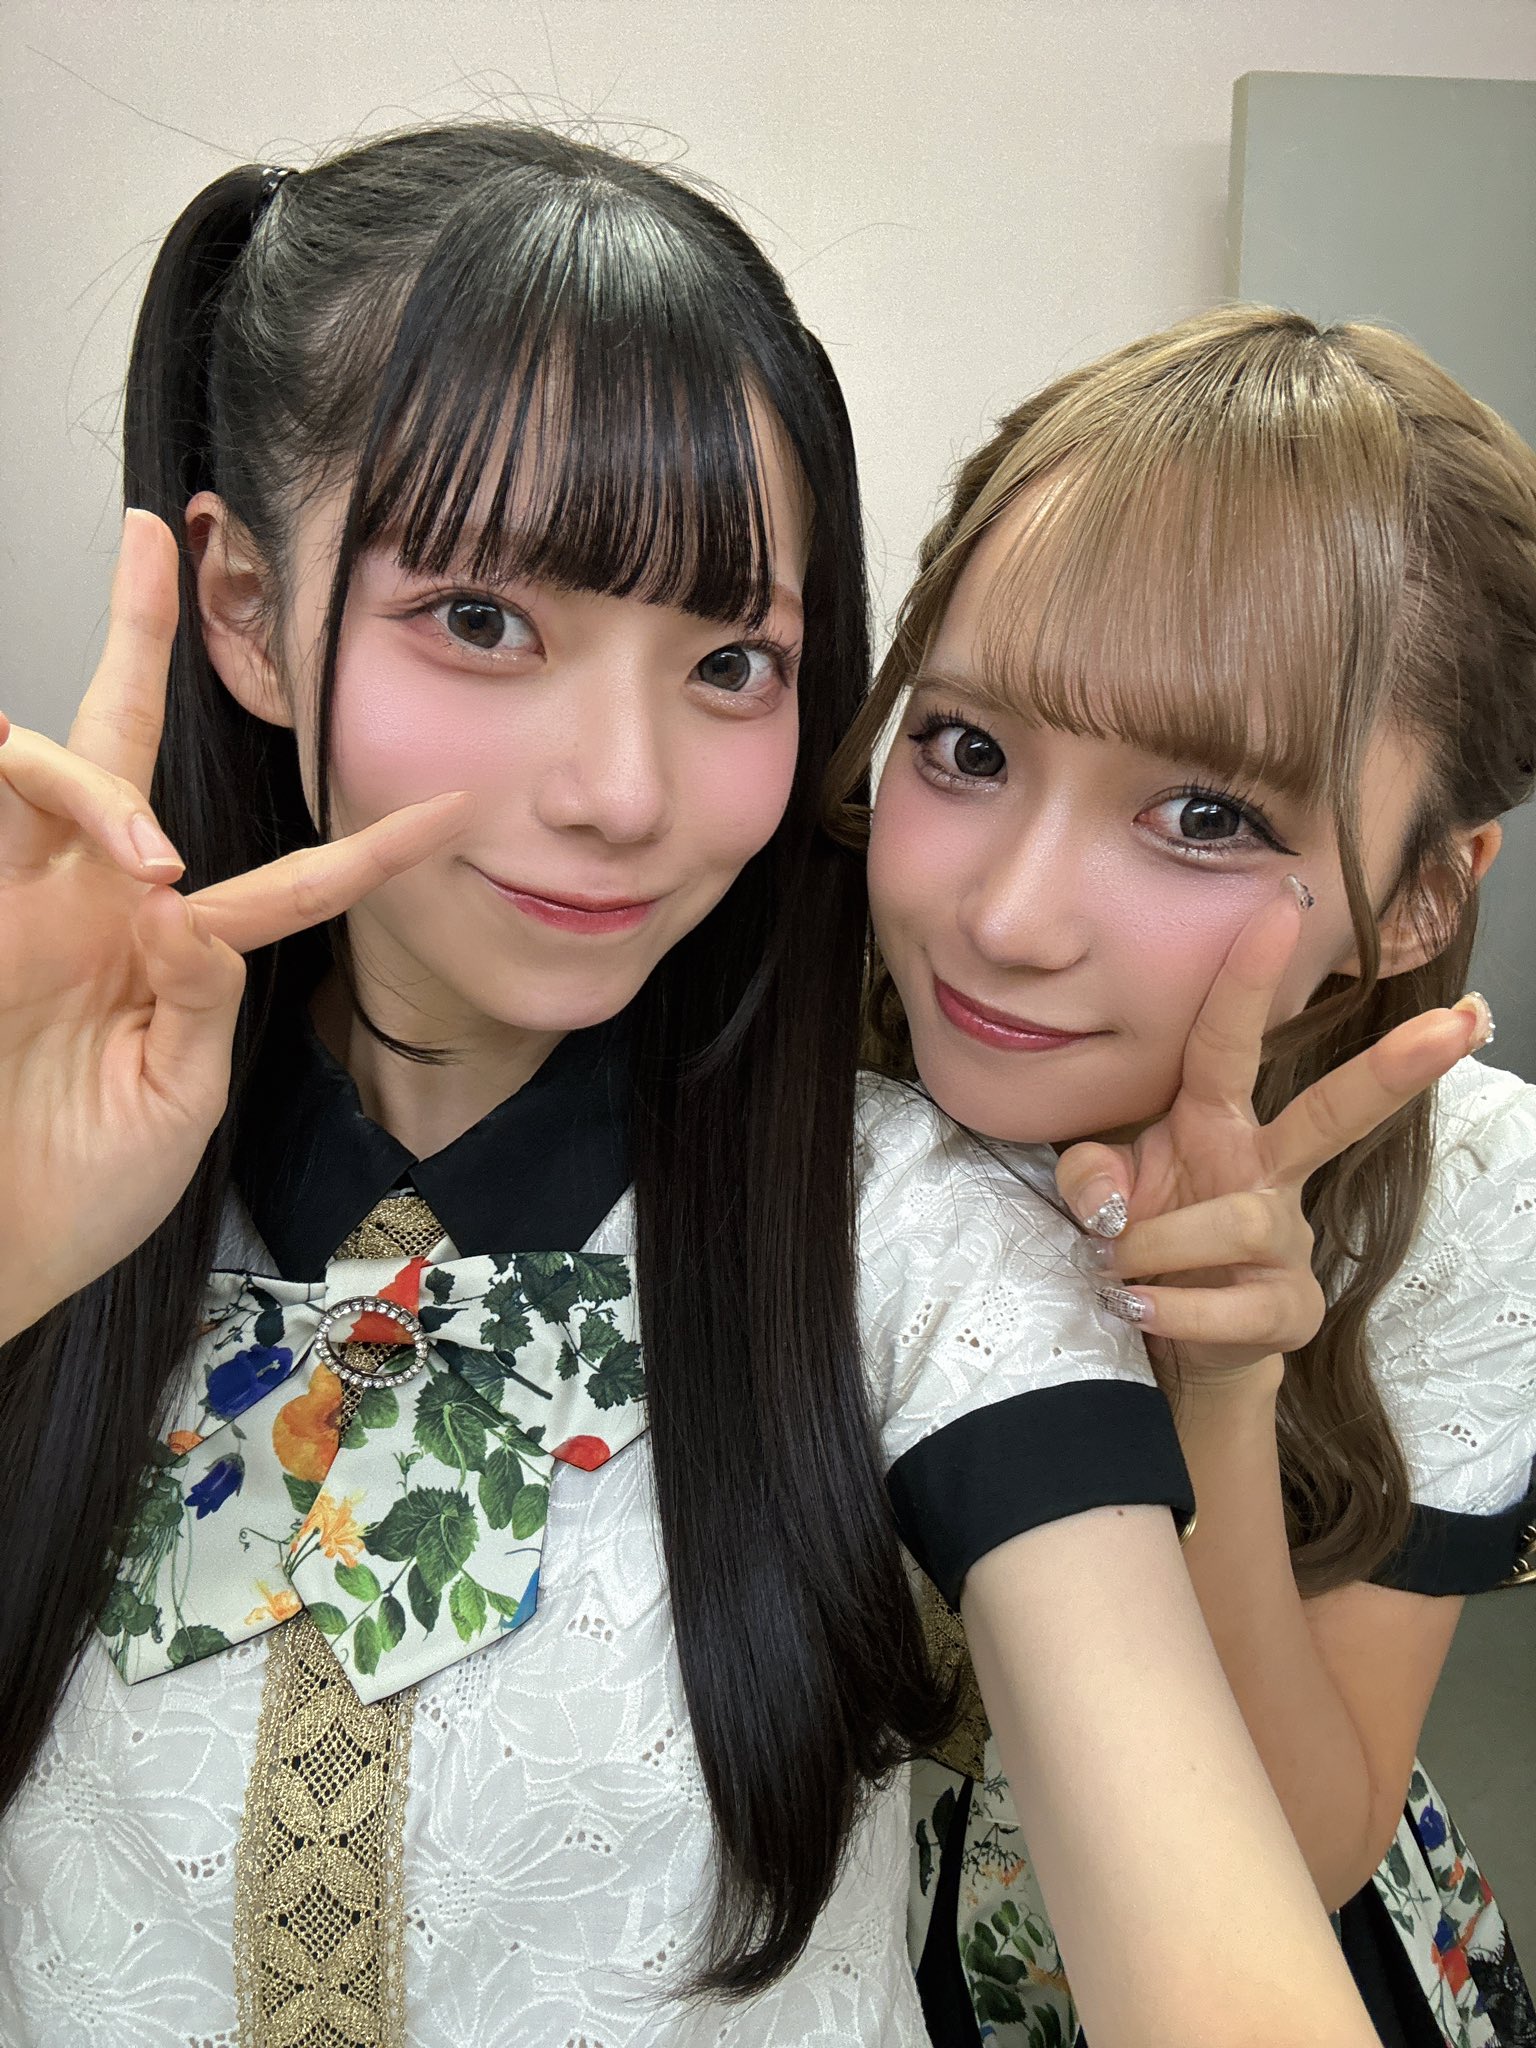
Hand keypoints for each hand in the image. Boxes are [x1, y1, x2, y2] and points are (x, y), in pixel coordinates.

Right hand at [0, 511, 470, 1339]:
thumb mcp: (174, 1101)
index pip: (289, 880)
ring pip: (53, 764)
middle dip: (136, 633)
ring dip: (96, 781)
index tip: (454, 810)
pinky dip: (43, 799)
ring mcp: (25, 899)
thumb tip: (199, 911)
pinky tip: (88, 839)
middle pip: (123, 739)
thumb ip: (197, 1003)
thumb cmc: (79, 1186)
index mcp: (171, 949)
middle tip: (155, 532)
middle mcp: (99, 901)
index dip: (369, 848)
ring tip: (147, 872)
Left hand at [1054, 886, 1488, 1381]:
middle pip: (1334, 1112)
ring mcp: (1287, 1239)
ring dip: (1161, 1243)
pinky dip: (1174, 1310)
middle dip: (1393, 1069)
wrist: (1173, 1344)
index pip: (1228, 1040)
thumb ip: (1091, 1176)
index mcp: (1217, 1122)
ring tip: (1115, 1266)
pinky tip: (1140, 1309)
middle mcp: (1264, 1169)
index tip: (1282, 906)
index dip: (1249, 978)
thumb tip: (1108, 1195)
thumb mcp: (1105, 1198)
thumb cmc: (1147, 1244)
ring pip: (1242, 1222)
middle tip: (1460, 1020)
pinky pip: (1234, 1305)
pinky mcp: (1290, 1309)